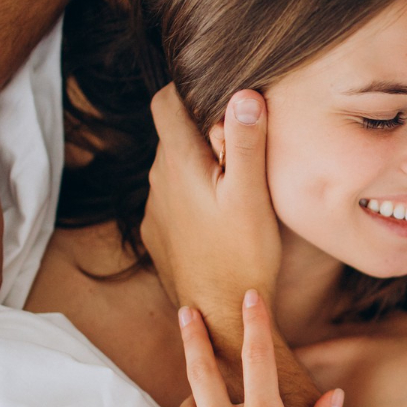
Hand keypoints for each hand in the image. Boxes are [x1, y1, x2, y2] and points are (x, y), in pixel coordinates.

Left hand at [142, 85, 280, 347]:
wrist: (218, 315)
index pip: (164, 102)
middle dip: (202, 134)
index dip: (186, 91)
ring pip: (174, 171)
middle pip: (173, 136)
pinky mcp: (159, 236)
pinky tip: (222, 220)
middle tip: (242, 152)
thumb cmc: (240, 253)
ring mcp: (155, 211)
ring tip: (236, 189)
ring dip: (199, 169)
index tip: (216, 97)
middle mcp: (157, 182)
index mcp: (177, 162)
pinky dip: (194, 199)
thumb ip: (245, 141)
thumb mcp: (251, 193)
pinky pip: (174, 202)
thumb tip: (244, 93)